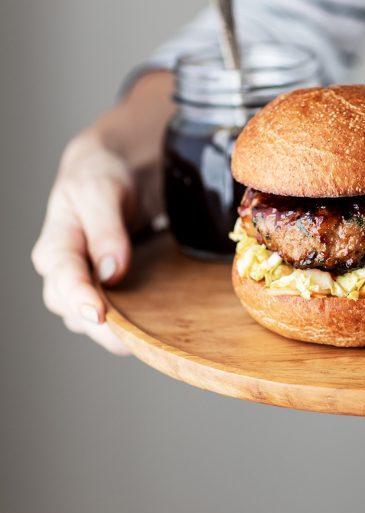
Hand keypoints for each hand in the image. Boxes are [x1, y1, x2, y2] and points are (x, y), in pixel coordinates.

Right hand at [32, 71, 172, 353]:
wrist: (115, 173)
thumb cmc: (102, 177)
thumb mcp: (102, 190)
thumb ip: (105, 229)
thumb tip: (111, 271)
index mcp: (56, 246)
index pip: (63, 278)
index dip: (80, 298)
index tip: (100, 314)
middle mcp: (64, 274)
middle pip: (76, 312)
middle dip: (105, 328)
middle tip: (140, 340)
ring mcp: (85, 288)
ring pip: (94, 323)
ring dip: (121, 332)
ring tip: (153, 336)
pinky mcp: (108, 295)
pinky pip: (117, 319)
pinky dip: (135, 326)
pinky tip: (159, 327)